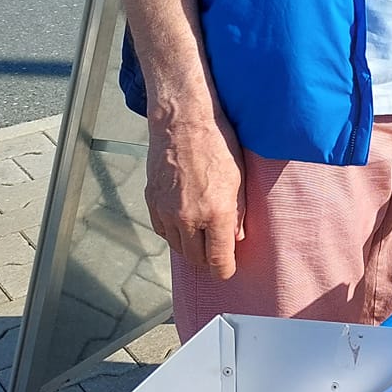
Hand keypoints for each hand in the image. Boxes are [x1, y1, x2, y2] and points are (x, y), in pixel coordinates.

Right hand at [145, 105, 244, 278]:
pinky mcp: (151, 201)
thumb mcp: (239, 179)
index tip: (228, 270)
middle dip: (208, 260)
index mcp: (216, 213)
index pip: (218, 260)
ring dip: (190, 247)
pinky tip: (185, 222)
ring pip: (177, 246)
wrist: (183, 122)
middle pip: (195, 258)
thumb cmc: (218, 145)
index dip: (225, 270)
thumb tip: (236, 239)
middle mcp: (188, 217)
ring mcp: (166, 211)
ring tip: (203, 236)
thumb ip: (238, 213)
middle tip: (218, 253)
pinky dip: (174, 232)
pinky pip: (162, 230)